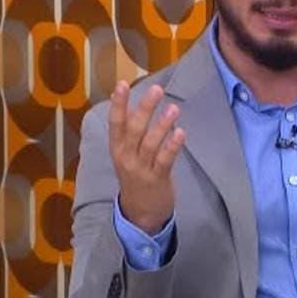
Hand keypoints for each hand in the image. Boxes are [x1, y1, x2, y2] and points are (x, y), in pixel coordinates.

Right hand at [108, 81, 185, 234]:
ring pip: (150, 144)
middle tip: (157, 90)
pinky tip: (181, 132)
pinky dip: (172, 145)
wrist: (140, 213)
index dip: (118, 104)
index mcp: (118, 148)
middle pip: (134, 130)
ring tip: (174, 108)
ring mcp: (141, 169)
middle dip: (144, 109)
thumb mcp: (126, 153)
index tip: (121, 84)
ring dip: (162, 125)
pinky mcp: (157, 179)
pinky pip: (165, 160)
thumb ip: (129, 130)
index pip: (116, 123)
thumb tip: (129, 100)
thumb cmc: (136, 175)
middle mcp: (126, 157)